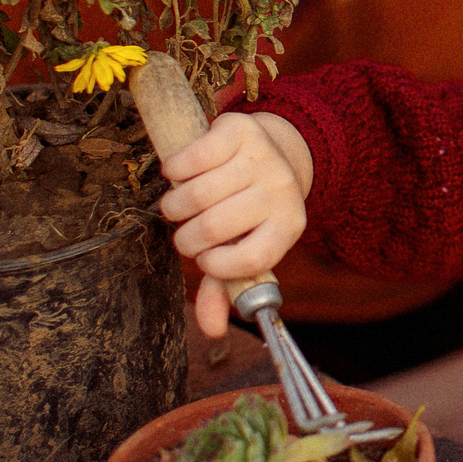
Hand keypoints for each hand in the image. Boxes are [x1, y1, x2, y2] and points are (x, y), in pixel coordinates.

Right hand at [159, 112, 313, 335]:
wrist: (272, 150)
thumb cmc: (250, 211)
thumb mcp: (246, 247)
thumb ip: (226, 288)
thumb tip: (212, 332)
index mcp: (289, 226)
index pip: (250, 261)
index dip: (216, 266)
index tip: (206, 259)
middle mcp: (282, 191)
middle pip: (214, 227)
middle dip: (187, 237)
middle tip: (186, 231)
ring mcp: (262, 158)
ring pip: (196, 194)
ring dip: (174, 206)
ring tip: (179, 206)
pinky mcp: (238, 129)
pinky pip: (189, 159)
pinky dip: (173, 171)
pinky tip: (180, 175)